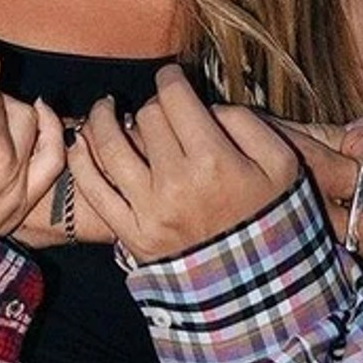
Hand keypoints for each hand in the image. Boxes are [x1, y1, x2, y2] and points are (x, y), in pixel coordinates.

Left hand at [73, 65, 297, 261]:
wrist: (257, 285)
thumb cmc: (269, 218)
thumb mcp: (281, 165)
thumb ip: (246, 123)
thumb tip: (205, 106)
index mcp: (213, 161)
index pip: (175, 99)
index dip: (170, 78)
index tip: (170, 76)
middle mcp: (175, 183)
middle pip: (145, 119)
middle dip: (150, 105)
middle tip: (155, 107)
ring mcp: (149, 211)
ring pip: (109, 146)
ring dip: (101, 119)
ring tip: (104, 109)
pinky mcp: (131, 234)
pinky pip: (93, 190)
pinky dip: (81, 162)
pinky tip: (81, 143)